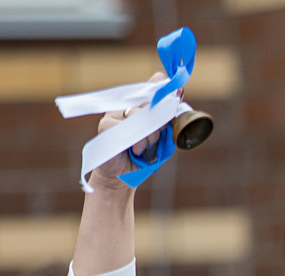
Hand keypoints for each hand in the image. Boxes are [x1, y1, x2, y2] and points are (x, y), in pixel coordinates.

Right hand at [86, 72, 171, 192]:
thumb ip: (165, 117)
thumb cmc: (142, 158)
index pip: (150, 90)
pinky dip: (138, 142)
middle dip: (160, 122)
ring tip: (143, 149)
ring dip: (150, 135)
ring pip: (139, 114)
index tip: (177, 93)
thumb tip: (177, 90)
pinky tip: (135, 151)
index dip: (163, 91)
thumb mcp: (159, 137)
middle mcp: (124, 108)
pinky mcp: (106, 125)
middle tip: (156, 139)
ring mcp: (114, 115)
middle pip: (148, 103)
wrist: (123, 177)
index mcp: (137, 108)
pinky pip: (128, 127)